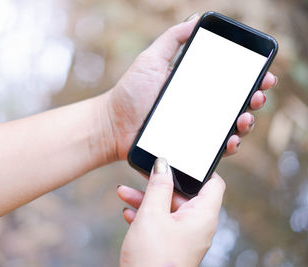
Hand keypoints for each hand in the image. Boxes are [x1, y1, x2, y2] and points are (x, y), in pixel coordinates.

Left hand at [103, 14, 277, 159]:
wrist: (112, 124)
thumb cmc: (130, 92)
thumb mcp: (151, 60)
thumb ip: (171, 40)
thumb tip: (196, 21)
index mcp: (195, 87)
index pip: (230, 82)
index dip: (250, 79)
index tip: (264, 76)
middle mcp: (199, 108)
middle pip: (236, 105)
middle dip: (254, 101)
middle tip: (256, 96)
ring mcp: (196, 130)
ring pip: (231, 128)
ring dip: (246, 123)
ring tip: (244, 117)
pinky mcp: (189, 149)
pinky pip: (214, 150)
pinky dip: (228, 146)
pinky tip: (230, 140)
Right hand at [119, 158, 224, 266]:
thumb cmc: (152, 258)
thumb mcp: (152, 214)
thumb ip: (158, 186)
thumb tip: (163, 164)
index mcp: (202, 217)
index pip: (213, 183)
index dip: (199, 169)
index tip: (180, 158)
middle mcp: (197, 226)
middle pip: (184, 194)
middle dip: (160, 184)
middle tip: (143, 173)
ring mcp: (184, 236)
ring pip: (168, 208)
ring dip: (147, 199)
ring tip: (124, 192)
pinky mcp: (171, 245)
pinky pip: (161, 222)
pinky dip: (146, 215)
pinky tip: (128, 212)